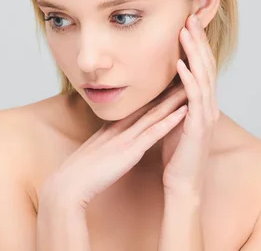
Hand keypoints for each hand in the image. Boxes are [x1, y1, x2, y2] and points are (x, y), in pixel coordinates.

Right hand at [40, 83, 187, 210]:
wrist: (68, 185)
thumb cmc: (81, 174)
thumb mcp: (96, 152)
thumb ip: (106, 143)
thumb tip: (114, 141)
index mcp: (113, 128)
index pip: (140, 107)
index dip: (157, 94)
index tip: (173, 83)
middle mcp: (121, 127)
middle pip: (150, 105)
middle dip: (170, 90)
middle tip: (188, 75)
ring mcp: (126, 137)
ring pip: (155, 114)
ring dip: (175, 100)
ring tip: (192, 86)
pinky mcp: (129, 151)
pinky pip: (153, 133)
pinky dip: (169, 121)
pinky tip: (183, 111)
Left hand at [162, 13, 218, 195]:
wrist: (182, 183)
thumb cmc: (177, 153)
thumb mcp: (175, 119)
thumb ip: (175, 101)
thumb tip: (166, 82)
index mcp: (202, 103)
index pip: (201, 67)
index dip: (196, 44)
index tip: (188, 22)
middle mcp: (208, 105)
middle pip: (206, 65)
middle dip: (198, 40)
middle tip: (191, 16)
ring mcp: (205, 116)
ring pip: (203, 77)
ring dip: (194, 53)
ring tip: (187, 32)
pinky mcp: (198, 127)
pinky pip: (194, 98)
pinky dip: (188, 79)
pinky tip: (180, 64)